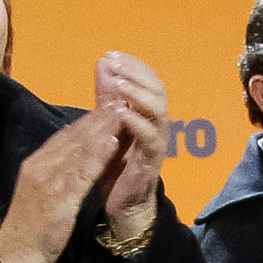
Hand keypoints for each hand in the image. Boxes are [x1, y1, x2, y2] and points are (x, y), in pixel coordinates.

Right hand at [0, 108, 134, 262]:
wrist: (14, 257)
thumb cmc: (29, 228)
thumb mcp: (39, 193)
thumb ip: (52, 172)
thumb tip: (68, 153)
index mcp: (36, 164)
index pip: (65, 136)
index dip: (88, 120)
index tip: (107, 105)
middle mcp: (40, 167)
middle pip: (73, 136)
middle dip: (98, 117)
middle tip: (120, 98)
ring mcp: (48, 182)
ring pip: (79, 149)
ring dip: (102, 128)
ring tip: (121, 111)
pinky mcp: (58, 200)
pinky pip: (81, 173)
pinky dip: (98, 155)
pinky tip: (113, 142)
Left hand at [89, 52, 169, 235]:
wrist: (123, 207)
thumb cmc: (118, 166)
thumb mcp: (110, 125)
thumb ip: (108, 96)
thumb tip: (103, 62)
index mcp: (148, 115)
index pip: (148, 80)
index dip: (133, 65)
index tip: (111, 54)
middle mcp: (157, 125)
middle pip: (157, 90)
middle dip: (136, 73)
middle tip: (114, 63)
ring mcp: (156, 143)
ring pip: (159, 111)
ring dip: (138, 94)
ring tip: (118, 82)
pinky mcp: (150, 162)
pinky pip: (150, 139)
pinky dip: (137, 123)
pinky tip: (121, 113)